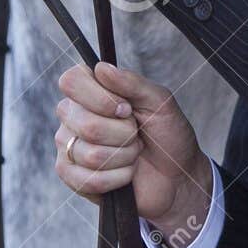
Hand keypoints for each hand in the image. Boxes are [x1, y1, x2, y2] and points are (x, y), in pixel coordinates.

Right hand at [54, 59, 211, 247]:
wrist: (177, 175)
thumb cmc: (167, 134)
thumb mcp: (159, 102)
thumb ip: (132, 82)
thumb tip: (101, 68)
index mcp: (90, 91)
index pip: (71, 81)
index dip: (101, 98)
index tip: (126, 108)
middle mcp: (73, 116)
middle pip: (86, 124)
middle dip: (124, 133)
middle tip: (135, 133)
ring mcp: (69, 147)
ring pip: (91, 155)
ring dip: (125, 156)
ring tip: (133, 153)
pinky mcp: (73, 178)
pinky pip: (88, 180)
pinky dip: (119, 177)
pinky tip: (126, 172)